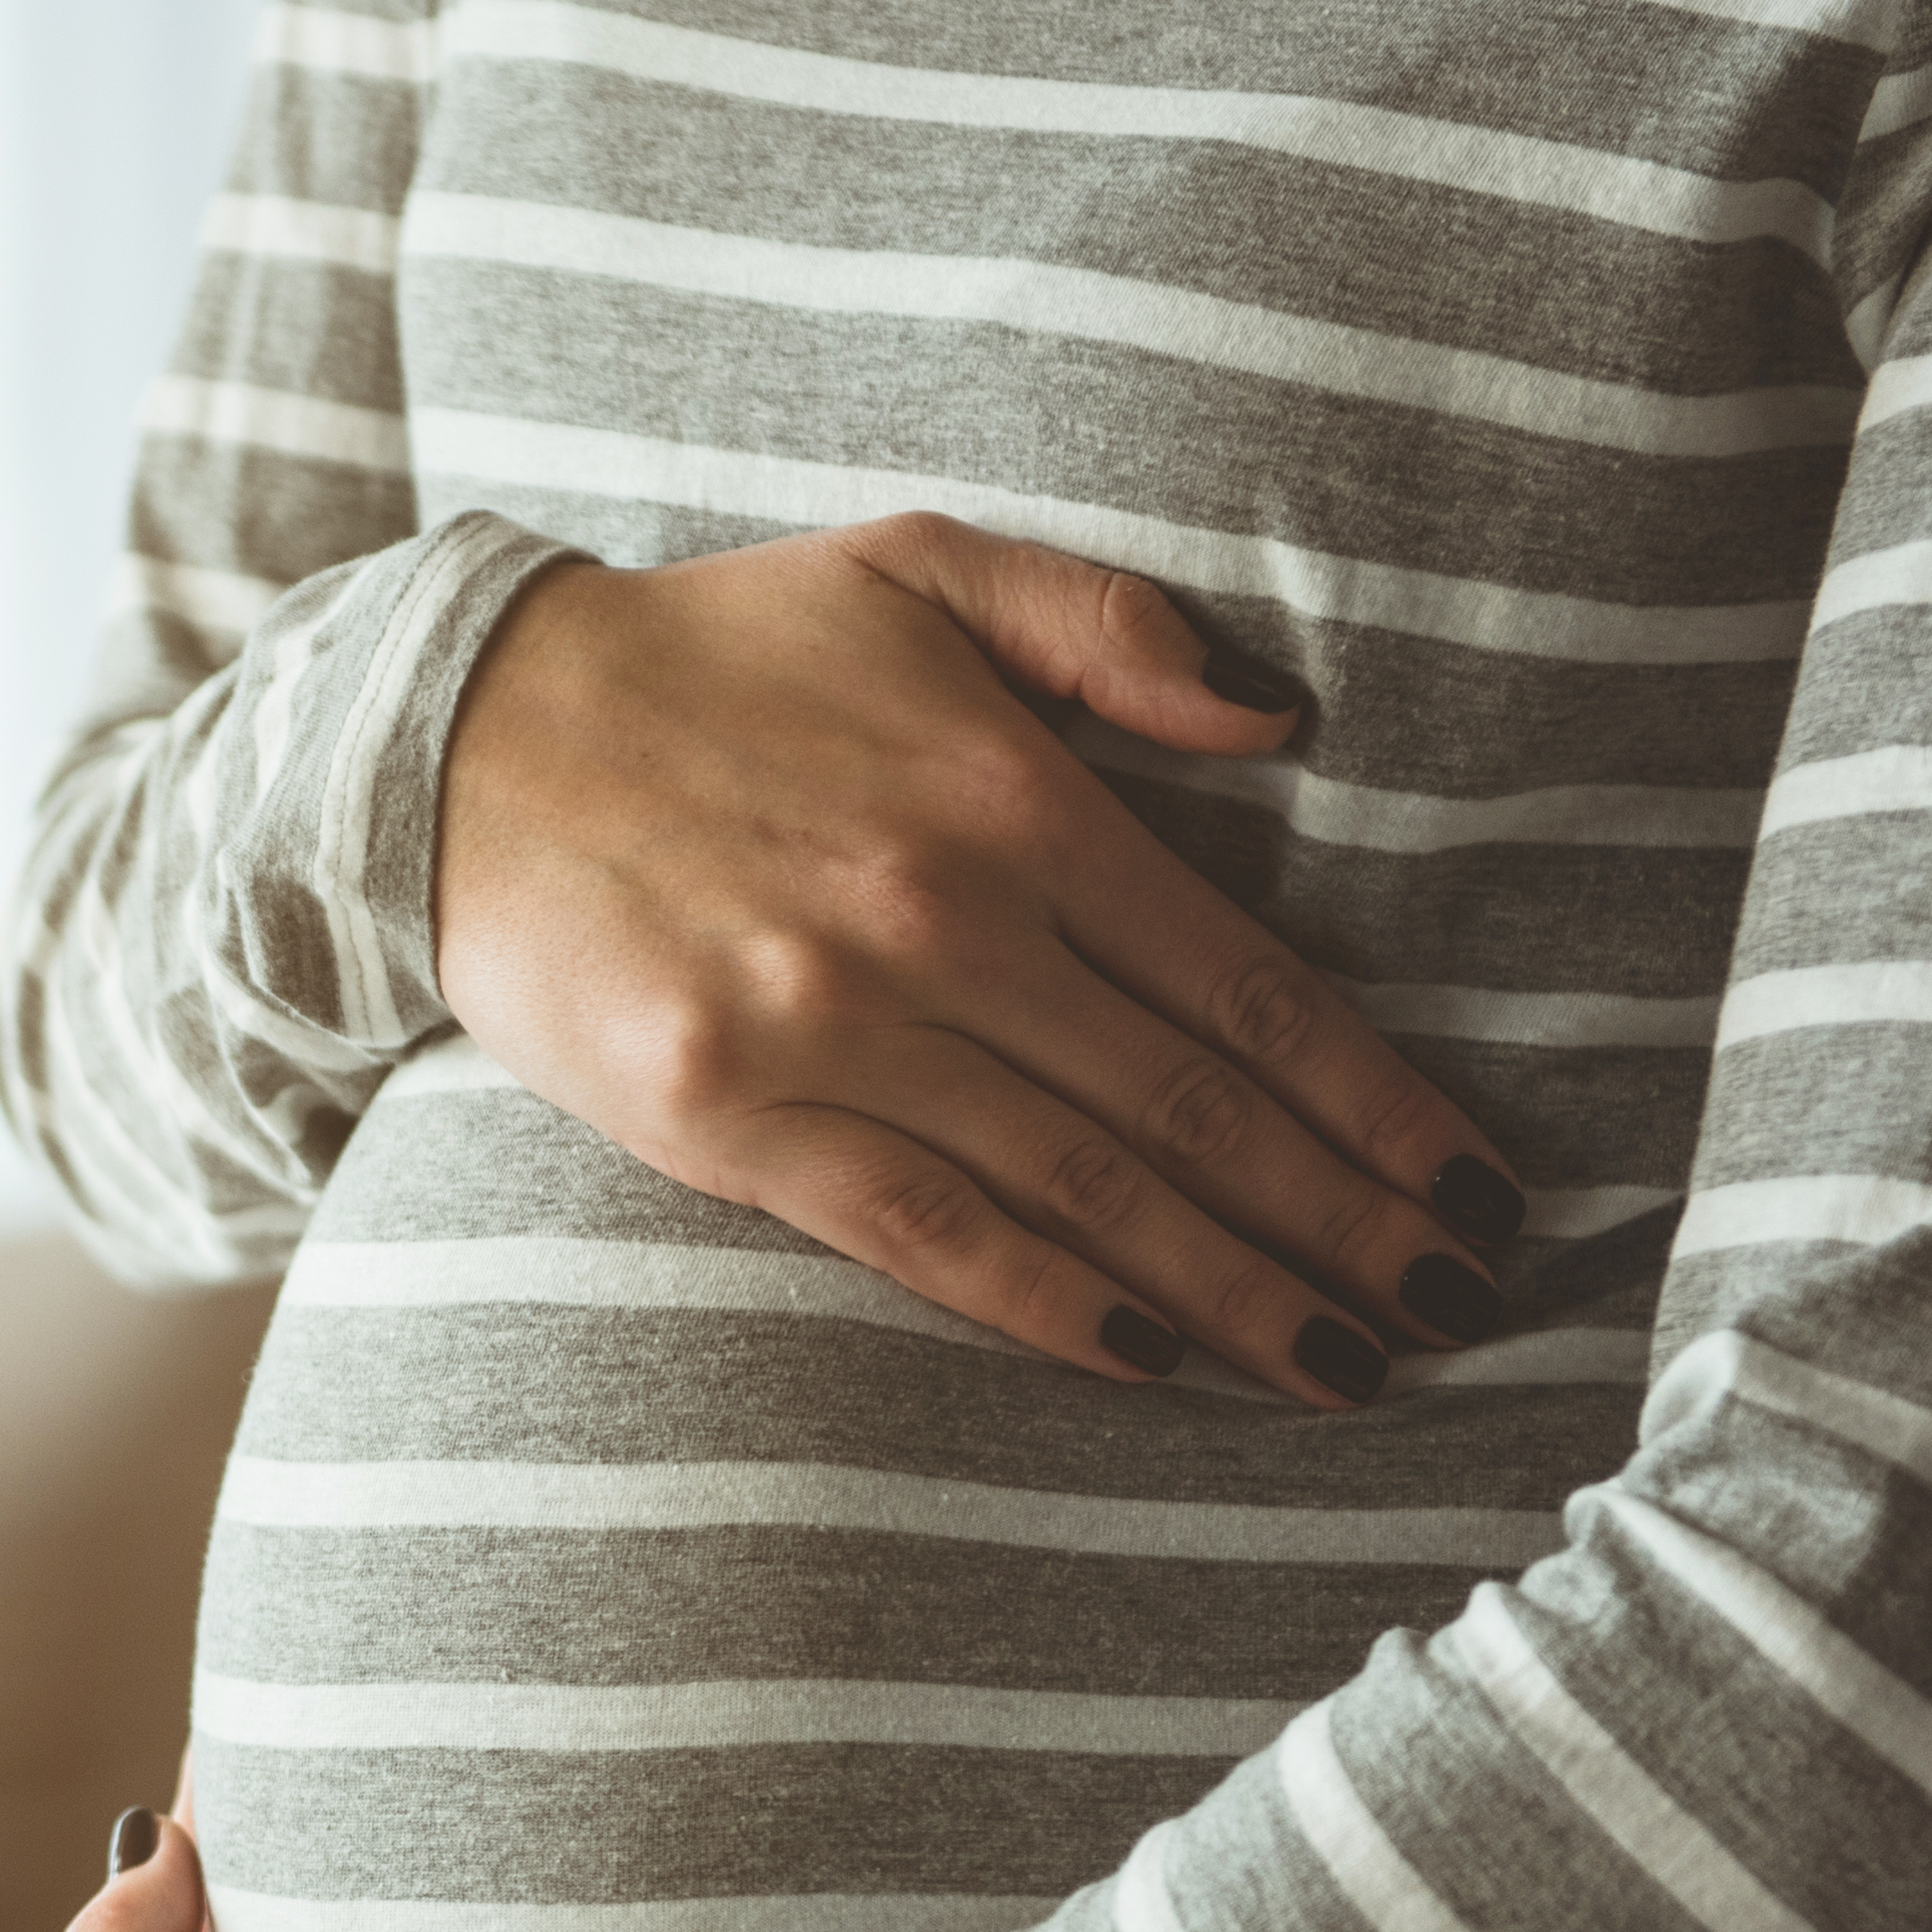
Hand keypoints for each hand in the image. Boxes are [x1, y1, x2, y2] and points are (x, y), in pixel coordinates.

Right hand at [439, 514, 1526, 1408]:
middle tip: (1457, 1313)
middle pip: (1191, 1112)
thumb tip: (1281, 729)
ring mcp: (829, 1030)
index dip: (1380, 1107)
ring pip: (1078, 1190)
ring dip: (1226, 1291)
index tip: (1477, 1192)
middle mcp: (941, 925)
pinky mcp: (725, 1117)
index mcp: (1016, 801)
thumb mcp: (918, 567)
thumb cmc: (710, 655)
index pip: (1249, 989)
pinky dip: (1041, 1305)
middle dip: (1343, 1226)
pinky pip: (919, 1231)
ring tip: (1342, 1364)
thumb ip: (1109, 628)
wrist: (454, 740)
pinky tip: (1144, 1359)